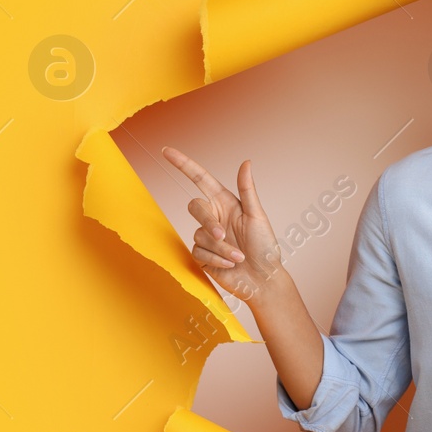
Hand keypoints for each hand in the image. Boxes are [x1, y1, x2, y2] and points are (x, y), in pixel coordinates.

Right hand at [162, 145, 285, 303]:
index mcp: (225, 202)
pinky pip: (199, 252)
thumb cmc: (265, 247)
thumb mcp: (257, 216)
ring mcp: (206, 236)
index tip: (166, 151)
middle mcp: (214, 216)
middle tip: (223, 235)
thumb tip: (246, 162)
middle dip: (208, 221)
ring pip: (200, 234)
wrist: (262, 280)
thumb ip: (247, 190)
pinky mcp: (202, 255)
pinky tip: (230, 264)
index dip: (183, 164)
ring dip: (221, 247)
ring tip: (238, 257)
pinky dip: (216, 259)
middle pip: (195, 206)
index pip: (200, 178)